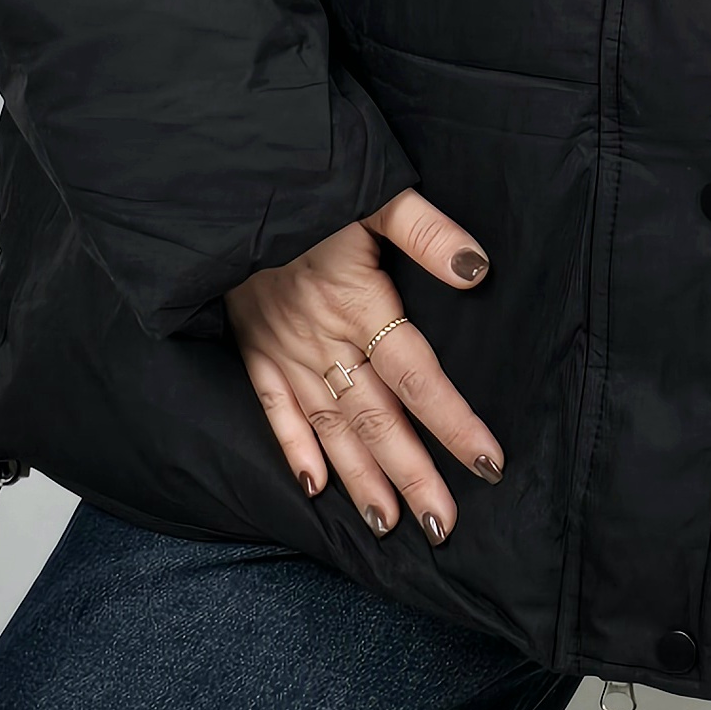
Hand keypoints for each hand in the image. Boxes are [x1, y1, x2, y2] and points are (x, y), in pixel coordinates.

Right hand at [225, 187, 503, 543]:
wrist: (221, 183)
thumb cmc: (306, 183)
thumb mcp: (373, 191)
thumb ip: (426, 231)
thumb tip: (476, 269)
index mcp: (357, 303)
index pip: (417, 375)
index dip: (454, 422)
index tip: (489, 463)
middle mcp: (322, 339)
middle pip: (377, 418)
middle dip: (413, 475)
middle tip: (443, 526)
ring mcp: (284, 350)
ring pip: (330, 427)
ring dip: (359, 479)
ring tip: (389, 523)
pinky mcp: (253, 349)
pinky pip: (273, 410)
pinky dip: (292, 450)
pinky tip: (312, 487)